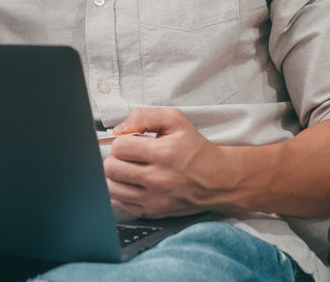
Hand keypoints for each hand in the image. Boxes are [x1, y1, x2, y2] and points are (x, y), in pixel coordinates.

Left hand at [103, 107, 230, 218]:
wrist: (218, 180)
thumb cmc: (196, 149)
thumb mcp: (176, 120)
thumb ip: (145, 116)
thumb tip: (120, 129)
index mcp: (163, 154)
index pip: (119, 147)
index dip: (121, 140)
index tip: (130, 141)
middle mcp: (157, 179)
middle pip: (111, 168)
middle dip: (114, 157)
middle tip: (126, 156)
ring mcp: (154, 199)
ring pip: (111, 187)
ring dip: (115, 175)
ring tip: (127, 169)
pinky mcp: (152, 212)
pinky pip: (120, 203)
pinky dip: (120, 191)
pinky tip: (131, 183)